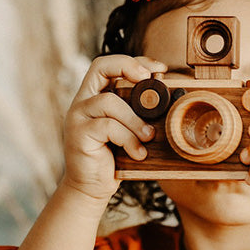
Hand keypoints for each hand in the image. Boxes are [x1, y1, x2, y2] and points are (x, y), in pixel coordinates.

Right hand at [61, 55, 164, 203]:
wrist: (92, 188)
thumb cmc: (114, 158)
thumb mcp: (129, 130)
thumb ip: (138, 113)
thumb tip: (171, 99)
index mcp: (93, 96)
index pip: (106, 64)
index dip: (132, 61)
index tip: (158, 69)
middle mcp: (82, 102)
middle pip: (100, 67)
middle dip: (129, 68)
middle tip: (151, 81)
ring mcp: (77, 117)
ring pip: (109, 101)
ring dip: (135, 119)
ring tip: (149, 136)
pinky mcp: (79, 135)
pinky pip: (108, 127)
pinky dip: (128, 139)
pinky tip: (137, 153)